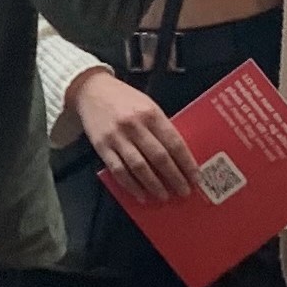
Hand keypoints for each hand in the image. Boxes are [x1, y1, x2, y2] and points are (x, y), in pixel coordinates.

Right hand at [67, 69, 201, 201]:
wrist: (91, 90)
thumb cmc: (124, 98)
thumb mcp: (148, 105)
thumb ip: (161, 127)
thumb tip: (178, 155)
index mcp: (151, 114)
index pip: (174, 143)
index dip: (186, 163)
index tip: (195, 177)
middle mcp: (135, 126)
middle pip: (159, 157)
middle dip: (174, 178)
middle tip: (184, 192)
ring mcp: (117, 138)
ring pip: (139, 167)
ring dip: (154, 185)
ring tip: (165, 196)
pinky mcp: (102, 147)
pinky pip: (119, 170)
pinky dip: (131, 185)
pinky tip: (141, 194)